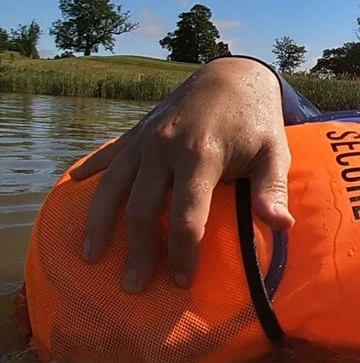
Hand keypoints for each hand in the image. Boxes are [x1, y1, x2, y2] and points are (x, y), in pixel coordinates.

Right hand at [70, 58, 293, 292]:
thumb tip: (283, 226)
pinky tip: (73, 188)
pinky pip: (108, 156)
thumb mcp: (274, 151)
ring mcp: (146, 138)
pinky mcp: (137, 132)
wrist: (232, 75)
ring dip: (99, 222)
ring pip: (113, 186)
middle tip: (133, 287)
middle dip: (138, 251)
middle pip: (143, 208)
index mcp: (201, 155)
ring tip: (91, 256)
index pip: (187, 216)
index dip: (183, 252)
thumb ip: (273, 190)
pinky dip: (89, 172)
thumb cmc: (257, 121)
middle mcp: (165, 147)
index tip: (183, 282)